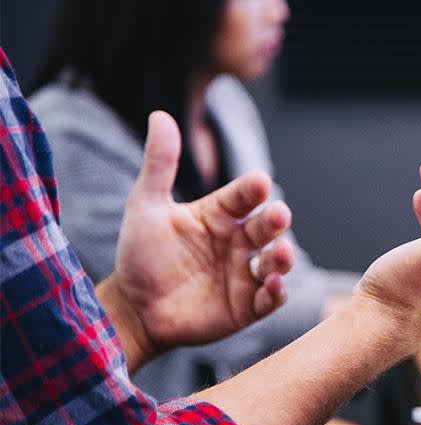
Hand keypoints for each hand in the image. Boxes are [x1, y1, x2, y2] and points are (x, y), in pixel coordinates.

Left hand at [107, 111, 293, 365]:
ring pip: (275, 261)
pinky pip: (270, 299)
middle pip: (266, 227)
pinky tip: (274, 285)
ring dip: (283, 257)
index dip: (252, 189)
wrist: (133, 309)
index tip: (259, 182)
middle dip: (275, 220)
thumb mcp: (146, 207)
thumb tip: (160, 115)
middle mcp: (238, 242)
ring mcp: (245, 274)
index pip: (243, 196)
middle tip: (278, 215)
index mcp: (220, 215)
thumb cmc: (141, 256)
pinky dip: (277, 292)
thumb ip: (159, 164)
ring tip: (281, 253)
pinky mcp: (247, 307)